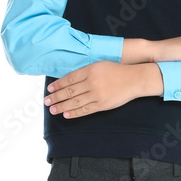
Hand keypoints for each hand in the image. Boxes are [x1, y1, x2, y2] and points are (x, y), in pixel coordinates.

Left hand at [44, 61, 158, 117]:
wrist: (134, 79)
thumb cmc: (116, 71)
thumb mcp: (99, 65)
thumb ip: (84, 72)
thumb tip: (68, 81)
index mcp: (90, 70)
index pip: (69, 79)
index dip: (58, 85)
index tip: (49, 89)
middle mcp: (92, 82)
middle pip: (70, 91)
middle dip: (56, 97)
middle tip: (46, 101)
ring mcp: (97, 95)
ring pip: (75, 102)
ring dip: (62, 107)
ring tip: (53, 110)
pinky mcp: (102, 105)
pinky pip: (86, 110)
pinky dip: (75, 113)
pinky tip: (66, 114)